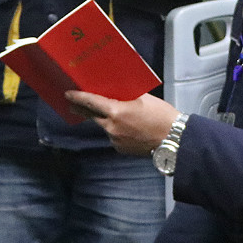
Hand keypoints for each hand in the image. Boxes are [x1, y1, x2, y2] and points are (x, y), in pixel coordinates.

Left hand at [65, 91, 179, 156]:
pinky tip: (129, 128)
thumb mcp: (143, 98)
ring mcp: (115, 140)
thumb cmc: (161, 116)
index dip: (78, 98)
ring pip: (105, 126)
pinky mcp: (120, 149)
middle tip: (74, 104)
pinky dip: (116, 130)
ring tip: (118, 115)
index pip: (91, 102)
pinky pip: (114, 136)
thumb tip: (113, 93)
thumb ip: (125, 95)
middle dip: (83, 110)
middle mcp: (112, 127)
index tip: (68, 94)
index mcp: (117, 112)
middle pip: (93, 116)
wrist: (174, 139)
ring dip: (106, 120)